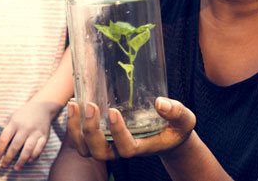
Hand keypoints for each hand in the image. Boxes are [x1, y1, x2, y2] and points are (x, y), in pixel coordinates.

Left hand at [0, 100, 57, 169]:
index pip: (4, 138)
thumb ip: (2, 131)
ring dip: (21, 160)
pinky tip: (29, 160)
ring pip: (27, 149)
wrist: (42, 107)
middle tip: (4, 165)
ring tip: (16, 167)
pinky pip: (39, 149)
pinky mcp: (44, 136)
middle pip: (15, 146)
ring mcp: (35, 132)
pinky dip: (34, 156)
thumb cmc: (23, 114)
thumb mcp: (11, 119)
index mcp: (14, 123)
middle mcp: (25, 128)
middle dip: (8, 157)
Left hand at [66, 97, 195, 160]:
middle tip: (91, 107)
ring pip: (85, 149)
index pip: (126, 149)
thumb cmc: (175, 127)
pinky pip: (81, 139)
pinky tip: (74, 104)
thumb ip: (176, 112)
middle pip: (100, 153)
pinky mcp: (101, 137)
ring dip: (75, 130)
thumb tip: (161, 103)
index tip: (114, 112)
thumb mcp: (183, 119)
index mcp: (142, 147)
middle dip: (91, 132)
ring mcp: (109, 145)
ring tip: (74, 105)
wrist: (167, 134)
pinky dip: (73, 124)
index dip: (118, 134)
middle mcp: (121, 149)